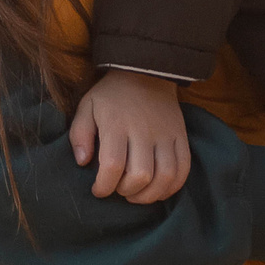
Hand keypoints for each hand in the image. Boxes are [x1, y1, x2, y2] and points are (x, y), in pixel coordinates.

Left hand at [69, 69, 191, 202]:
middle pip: (141, 175)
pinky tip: (158, 189)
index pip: (113, 165)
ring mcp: (166, 133)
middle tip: (118, 189)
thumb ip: (80, 134)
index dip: (104, 186)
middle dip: (126, 191)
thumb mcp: (87, 106)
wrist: (145, 70)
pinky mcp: (180, 135)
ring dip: (150, 194)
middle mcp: (144, 130)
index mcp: (117, 123)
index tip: (98, 190)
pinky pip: (184, 168)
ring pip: (165, 176)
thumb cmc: (111, 94)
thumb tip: (82, 162)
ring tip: (137, 194)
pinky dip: (173, 186)